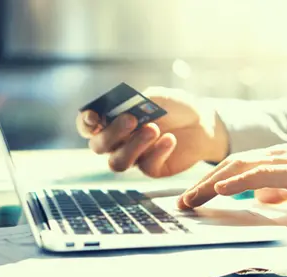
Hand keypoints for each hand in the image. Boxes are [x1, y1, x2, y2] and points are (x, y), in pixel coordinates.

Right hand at [76, 87, 228, 176]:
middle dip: (112, 133)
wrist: (202, 123)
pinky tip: (170, 139)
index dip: (85, 122)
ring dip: (133, 146)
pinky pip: (146, 166)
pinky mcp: (152, 169)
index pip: (87, 125)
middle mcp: (118, 142)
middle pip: (99, 146)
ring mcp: (134, 157)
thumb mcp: (157, 97)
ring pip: (117, 163)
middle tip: (132, 119)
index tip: (94, 116)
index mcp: (113, 121)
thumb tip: (121, 111)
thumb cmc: (175, 107)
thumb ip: (138, 103)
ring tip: (154, 129)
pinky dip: (157, 152)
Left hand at [177, 138, 286, 208]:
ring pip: (239, 168)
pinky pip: (261, 174)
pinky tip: (221, 190)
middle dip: (202, 184)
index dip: (210, 181)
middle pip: (229, 166)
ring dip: (212, 183)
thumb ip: (278, 189)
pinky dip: (238, 182)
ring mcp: (283, 160)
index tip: (194, 196)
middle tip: (183, 201)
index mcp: (272, 159)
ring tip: (192, 198)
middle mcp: (272, 155)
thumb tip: (260, 199)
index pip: (234, 168)